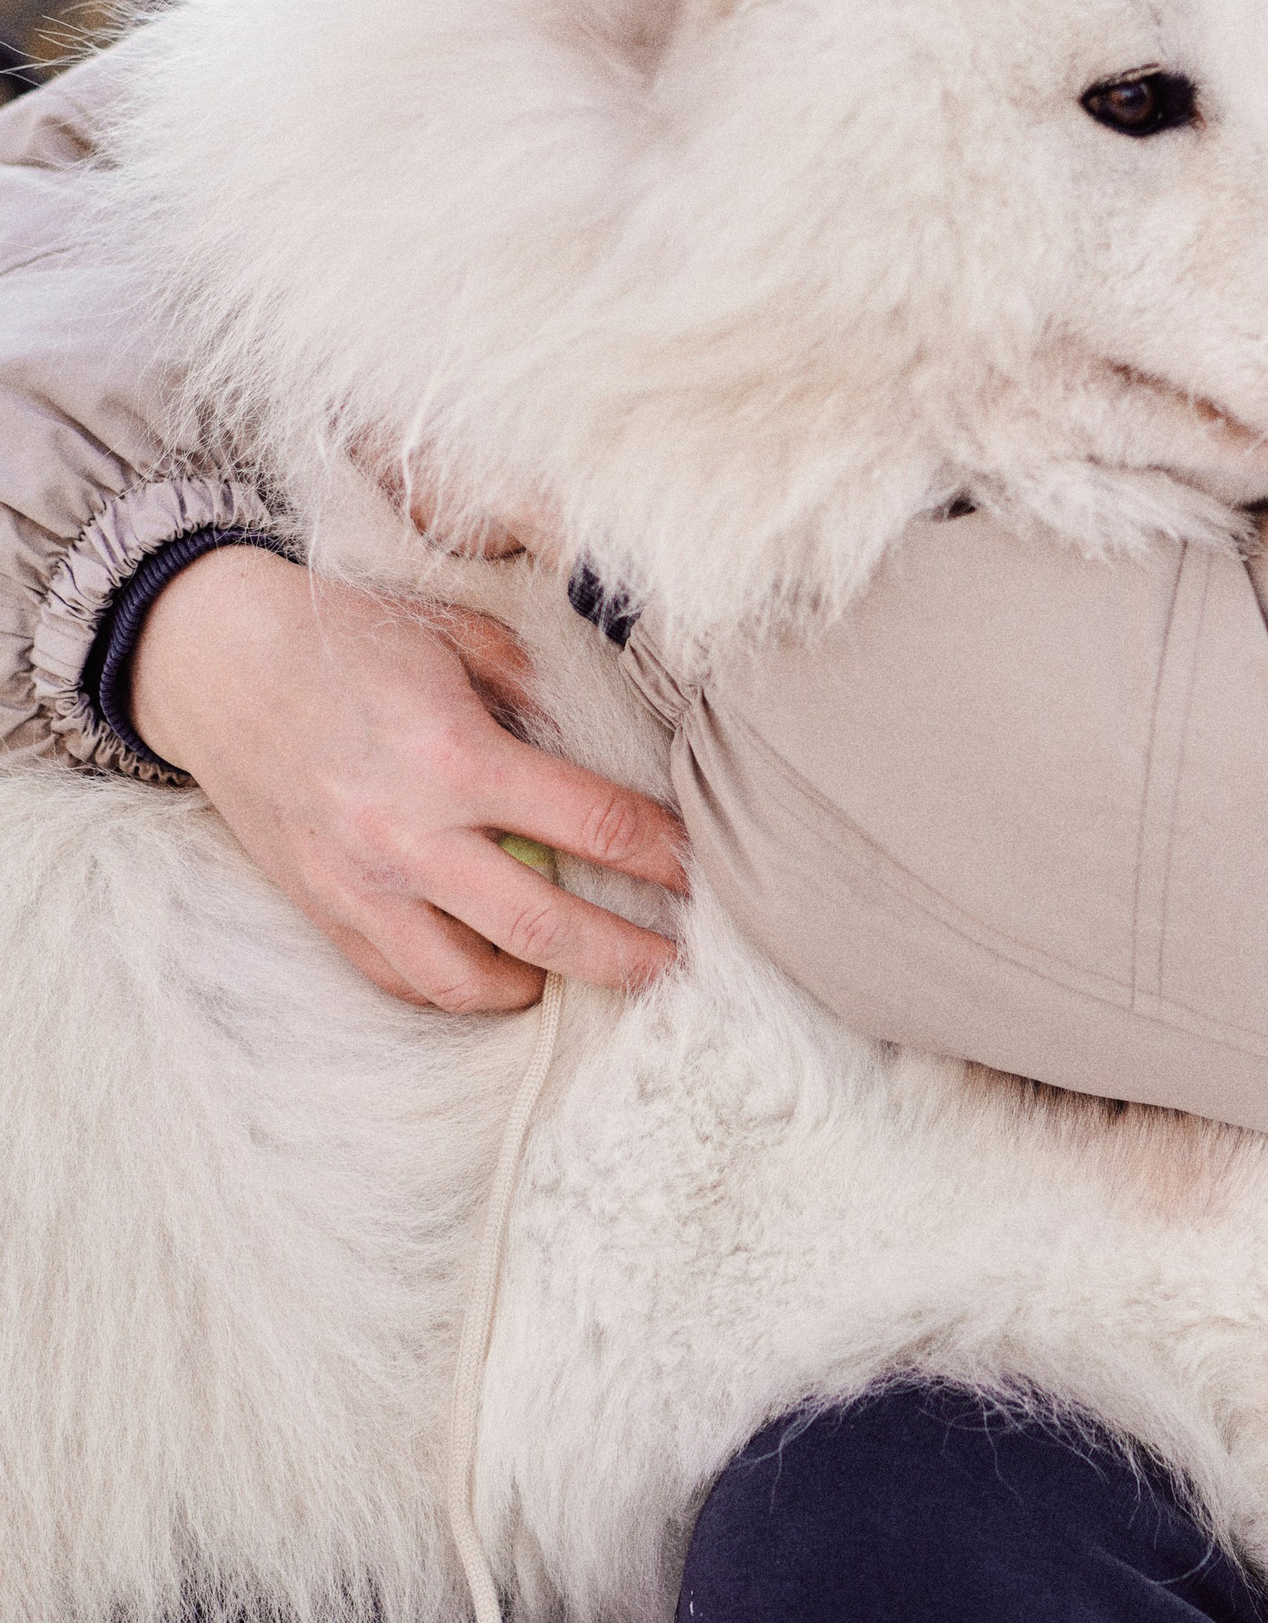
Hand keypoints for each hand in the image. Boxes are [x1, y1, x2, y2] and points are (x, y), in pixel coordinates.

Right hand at [129, 543, 687, 1013]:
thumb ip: (532, 689)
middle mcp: (408, 835)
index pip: (593, 825)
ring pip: (466, 980)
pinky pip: (401, 979)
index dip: (662, 855)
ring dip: (539, 985)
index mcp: (455, 757)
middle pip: (544, 926)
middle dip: (625, 953)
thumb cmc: (342, 635)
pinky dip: (458, 988)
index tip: (701, 869)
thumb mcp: (455, 635)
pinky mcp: (322, 908)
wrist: (212, 660)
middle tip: (678, 964)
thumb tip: (597, 737)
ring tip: (583, 971)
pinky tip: (497, 971)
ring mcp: (359, 884)